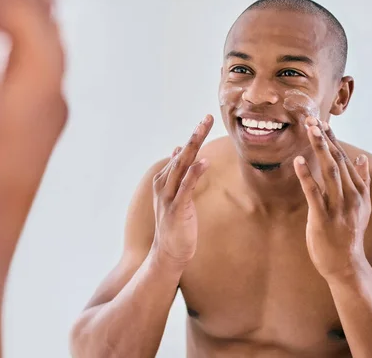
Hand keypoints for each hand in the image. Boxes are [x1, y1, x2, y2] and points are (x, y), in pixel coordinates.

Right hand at [151, 115, 213, 268]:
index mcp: (165, 181)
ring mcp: (169, 197)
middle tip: (207, 118)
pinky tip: (202, 162)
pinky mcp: (177, 209)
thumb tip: (179, 150)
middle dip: (195, 135)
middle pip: (183, 154)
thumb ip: (177, 174)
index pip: (182, 154)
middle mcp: (164, 185)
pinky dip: (193, 174)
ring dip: (194, 147)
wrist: (167, 253)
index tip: (205, 120)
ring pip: (182, 166)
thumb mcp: (176, 195)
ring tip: (203, 130)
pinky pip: (186, 187)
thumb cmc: (175, 224)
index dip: (194, 136)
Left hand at [293, 117, 371, 280]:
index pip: (344, 159)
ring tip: (309, 131)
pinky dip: (306, 176)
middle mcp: (351, 196)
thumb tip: (362, 159)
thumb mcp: (362, 206)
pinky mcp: (323, 218)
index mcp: (358, 191)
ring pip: (329, 172)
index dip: (333, 140)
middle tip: (312, 119)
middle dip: (325, 139)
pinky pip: (314, 193)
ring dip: (319, 149)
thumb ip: (362, 182)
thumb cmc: (349, 233)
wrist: (346, 264)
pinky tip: (298, 161)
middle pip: (337, 161)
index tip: (322, 122)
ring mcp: (338, 207)